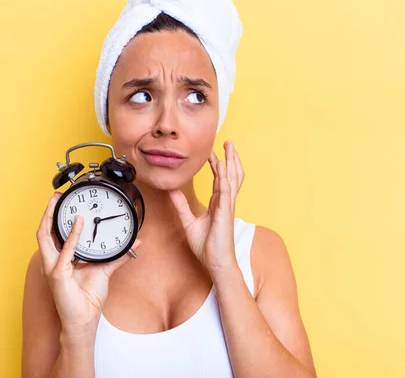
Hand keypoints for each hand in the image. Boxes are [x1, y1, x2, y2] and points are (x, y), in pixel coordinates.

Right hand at [36, 193, 141, 336]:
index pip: (54, 233)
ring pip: (45, 238)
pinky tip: (77, 226)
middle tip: (56, 197)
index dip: (55, 217)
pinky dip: (70, 238)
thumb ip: (118, 256)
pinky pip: (63, 253)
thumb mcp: (106, 270)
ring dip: (50, 219)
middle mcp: (53, 261)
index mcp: (61, 258)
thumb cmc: (89, 297)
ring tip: (56, 204)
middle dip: (48, 212)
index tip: (62, 202)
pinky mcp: (57, 276)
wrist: (85, 319)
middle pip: (44, 232)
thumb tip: (135, 244)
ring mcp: (52, 268)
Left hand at [169, 140, 244, 275]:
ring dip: (231, 161)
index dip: (217, 165)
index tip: (212, 153)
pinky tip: (222, 165)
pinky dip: (224, 177)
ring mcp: (227, 206)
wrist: (215, 262)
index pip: (219, 180)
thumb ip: (181, 205)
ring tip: (230, 147)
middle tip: (228, 142)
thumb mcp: (188, 222)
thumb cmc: (207, 246)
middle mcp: (225, 202)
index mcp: (218, 204)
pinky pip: (225, 191)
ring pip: (231, 178)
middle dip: (230, 157)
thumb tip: (172, 191)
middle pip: (230, 175)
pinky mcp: (225, 212)